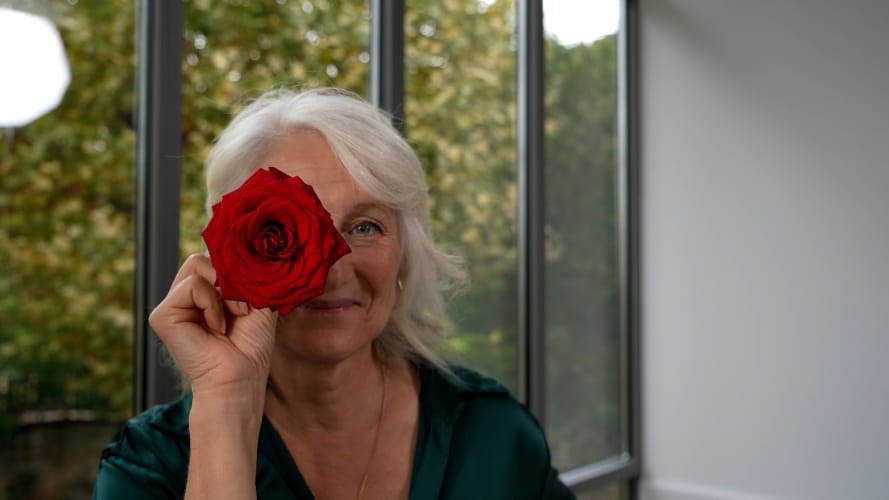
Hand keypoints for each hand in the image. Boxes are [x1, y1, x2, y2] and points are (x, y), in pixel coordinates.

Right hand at [149, 253, 277, 401]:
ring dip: (224, 293)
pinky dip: (212, 304)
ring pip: (196, 264)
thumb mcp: (257, 299)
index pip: (212, 257)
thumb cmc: (251, 345)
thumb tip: (245, 244)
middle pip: (203, 256)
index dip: (233, 264)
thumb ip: (247, 272)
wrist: (242, 376)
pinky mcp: (162, 315)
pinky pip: (192, 285)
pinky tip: (216, 328)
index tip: (249, 286)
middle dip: (230, 278)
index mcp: (204, 292)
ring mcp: (171, 305)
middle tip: (241, 308)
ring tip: (230, 319)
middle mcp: (184, 296)